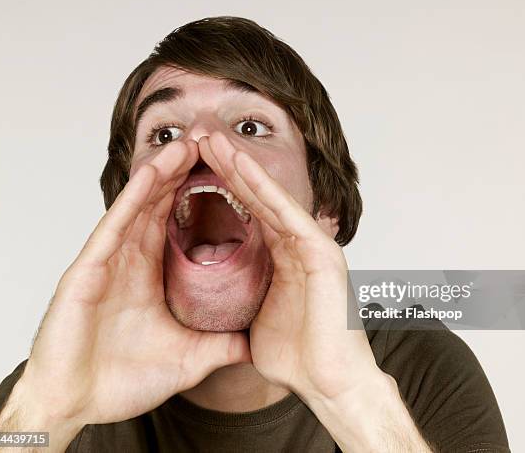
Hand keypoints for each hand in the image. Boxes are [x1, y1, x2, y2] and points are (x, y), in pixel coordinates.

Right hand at [18, 139, 249, 431]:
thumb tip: (253, 345)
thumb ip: (220, 347)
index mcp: (152, 275)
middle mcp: (130, 261)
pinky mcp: (88, 271)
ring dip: (162, 174)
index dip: (202, 199)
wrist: (76, 405)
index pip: (181, 225)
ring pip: (138, 207)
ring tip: (188, 145)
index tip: (228, 174)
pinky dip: (133, 199)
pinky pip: (114, 226)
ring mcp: (108, 262)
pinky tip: (153, 174)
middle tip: (209, 144)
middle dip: (184, 174)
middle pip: (161, 206)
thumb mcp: (187, 358)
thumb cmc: (122, 381)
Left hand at [198, 132, 380, 401]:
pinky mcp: (322, 253)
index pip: (248, 214)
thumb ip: (242, 303)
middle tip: (199, 137)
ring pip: (270, 198)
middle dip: (227, 167)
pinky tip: (239, 165)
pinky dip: (262, 188)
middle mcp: (299, 246)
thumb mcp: (256, 322)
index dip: (221, 189)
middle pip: (257, 198)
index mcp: (283, 259)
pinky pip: (286, 214)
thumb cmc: (299, 359)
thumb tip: (217, 305)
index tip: (192, 168)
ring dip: (240, 166)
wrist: (332, 386)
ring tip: (212, 139)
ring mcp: (312, 246)